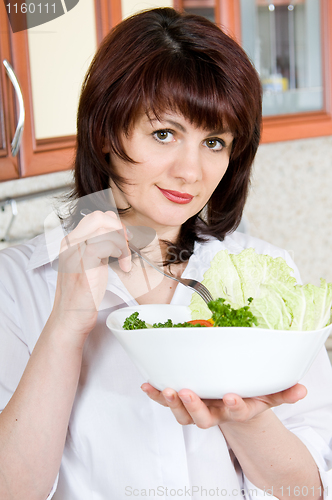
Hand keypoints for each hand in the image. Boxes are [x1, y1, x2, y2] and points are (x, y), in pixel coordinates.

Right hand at [50, 210, 130, 343]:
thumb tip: (118, 234)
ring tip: (124, 260)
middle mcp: (70, 243)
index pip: (96, 217)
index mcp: (70, 241)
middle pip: (100, 217)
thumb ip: (98, 247)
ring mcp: (75, 252)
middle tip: (126, 247)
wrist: (70, 318)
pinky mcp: (84, 263)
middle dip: (119, 229)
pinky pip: (107, 244)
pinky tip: (122, 266)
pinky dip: (120, 253)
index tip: (124, 240)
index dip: (115, 225)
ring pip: (105, 228)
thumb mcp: (89, 264)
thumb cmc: (82, 295)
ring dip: (122, 243)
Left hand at [141, 383, 306, 427]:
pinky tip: (147, 385)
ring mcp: (196, 409)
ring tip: (167, 389)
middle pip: (202, 419)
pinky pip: (167, 402)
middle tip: (186, 392)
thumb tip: (302, 390)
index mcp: (235, 410)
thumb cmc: (249, 395)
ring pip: (183, 414)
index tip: (230, 397)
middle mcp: (214, 413)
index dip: (233, 406)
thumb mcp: (267, 394)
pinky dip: (157, 395)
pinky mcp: (183, 402)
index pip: (236, 411)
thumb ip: (283, 393)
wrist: (230, 403)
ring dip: (172, 403)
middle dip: (194, 407)